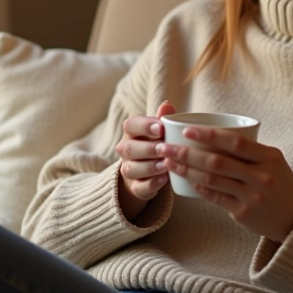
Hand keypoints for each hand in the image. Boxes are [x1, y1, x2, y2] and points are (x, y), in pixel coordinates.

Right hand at [115, 101, 175, 220]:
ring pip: (133, 168)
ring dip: (150, 167)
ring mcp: (128, 169)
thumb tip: (167, 104)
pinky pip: (140, 187)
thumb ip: (163, 119)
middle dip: (148, 148)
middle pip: (130, 148)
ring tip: (166, 165)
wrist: (149, 173)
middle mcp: (125, 150)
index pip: (130, 125)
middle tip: (164, 148)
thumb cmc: (158, 144)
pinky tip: (164, 179)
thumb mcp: (161, 131)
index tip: (160, 128)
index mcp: (131, 132)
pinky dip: (152, 184)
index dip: (144, 126)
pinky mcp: (135, 188)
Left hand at [157, 127, 292, 241]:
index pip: (235, 143)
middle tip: (165, 147)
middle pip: (217, 162)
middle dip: (187, 153)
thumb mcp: (273, 160)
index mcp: (269, 157)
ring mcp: (252, 196)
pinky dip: (200, 188)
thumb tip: (212, 133)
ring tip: (169, 163)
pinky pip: (215, 198)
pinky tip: (187, 181)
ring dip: (186, 170)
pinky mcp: (243, 213)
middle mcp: (261, 176)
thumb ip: (249, 149)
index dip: (209, 136)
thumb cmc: (279, 181)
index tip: (187, 130)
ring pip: (212, 181)